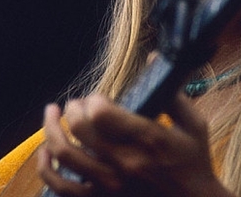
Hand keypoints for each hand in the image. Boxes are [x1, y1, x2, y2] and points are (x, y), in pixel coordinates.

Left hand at [38, 93, 232, 196]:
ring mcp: (110, 184)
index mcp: (148, 139)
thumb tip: (154, 57)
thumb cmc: (194, 162)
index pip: (102, 113)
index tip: (98, 97)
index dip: (93, 99)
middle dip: (73, 108)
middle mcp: (124, 162)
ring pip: (64, 154)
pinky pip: (62, 187)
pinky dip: (47, 168)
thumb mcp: (194, 125)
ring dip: (51, 130)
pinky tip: (45, 152)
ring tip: (52, 114)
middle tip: (76, 103)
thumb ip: (174, 93)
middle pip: (80, 128)